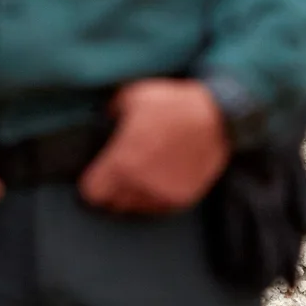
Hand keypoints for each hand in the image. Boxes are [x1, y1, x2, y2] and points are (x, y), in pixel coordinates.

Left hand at [79, 79, 229, 214]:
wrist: (215, 117)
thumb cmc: (172, 104)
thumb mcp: (131, 97)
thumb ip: (110, 114)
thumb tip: (101, 121)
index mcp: (121, 162)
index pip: (92, 193)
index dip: (90, 182)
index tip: (94, 175)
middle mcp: (140, 184)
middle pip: (112, 204)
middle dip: (111, 190)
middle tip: (117, 174)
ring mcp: (162, 194)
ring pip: (135, 208)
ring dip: (133, 196)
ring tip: (140, 175)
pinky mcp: (182, 199)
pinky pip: (158, 208)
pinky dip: (155, 197)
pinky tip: (158, 178)